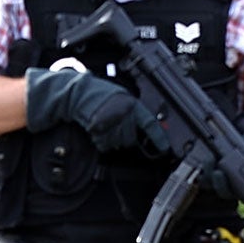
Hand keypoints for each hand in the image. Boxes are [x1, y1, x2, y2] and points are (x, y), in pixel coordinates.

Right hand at [25, 66, 167, 153]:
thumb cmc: (99, 95)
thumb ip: (133, 111)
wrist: (78, 93)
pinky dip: (101, 141)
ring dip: (111, 139)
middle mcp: (123, 113)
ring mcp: (111, 122)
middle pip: (130, 139)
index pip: (149, 124)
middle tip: (115, 127)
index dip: (158, 137)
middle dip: (124, 137)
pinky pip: (104, 144)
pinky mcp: (98, 129)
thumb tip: (146, 127)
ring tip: (105, 126)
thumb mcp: (122, 98)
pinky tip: (97, 129)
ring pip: (117, 143)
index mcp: (132, 104)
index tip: (164, 148)